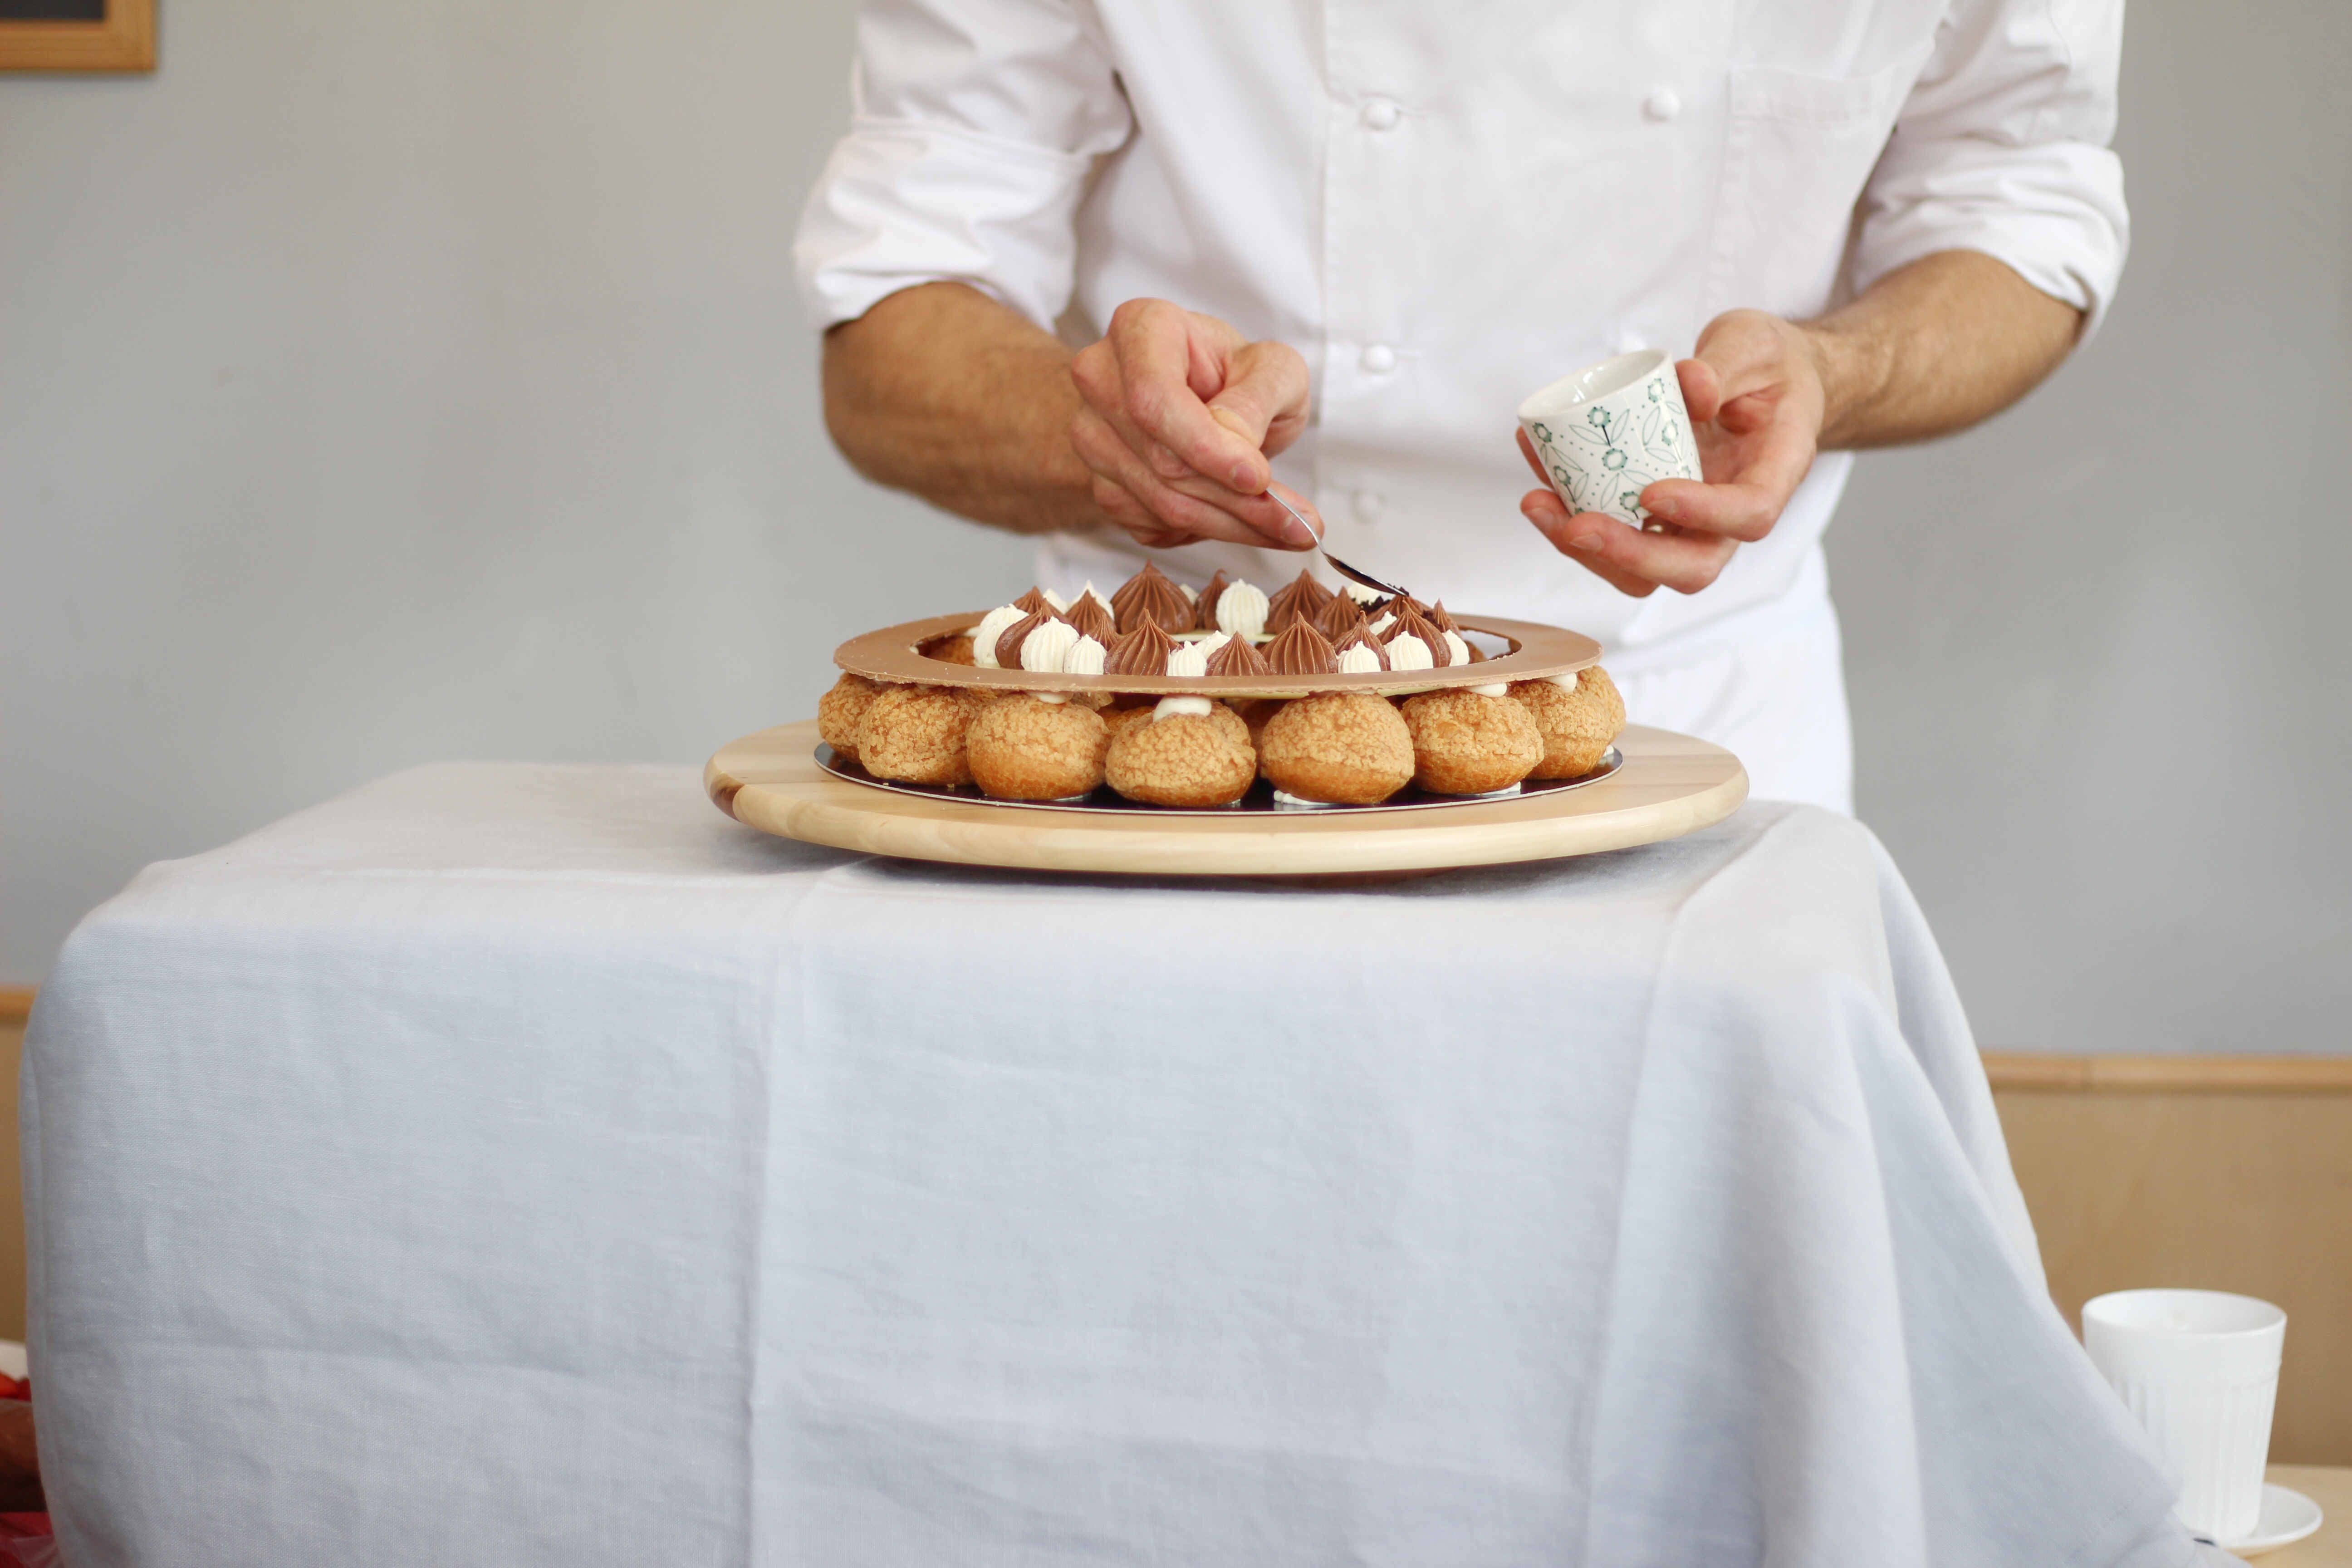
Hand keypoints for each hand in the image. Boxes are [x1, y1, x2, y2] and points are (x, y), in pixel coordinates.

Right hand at [1069, 298, 1322, 550]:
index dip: (1206, 447)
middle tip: (1298, 522)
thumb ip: (1259, 395)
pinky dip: (1209, 532)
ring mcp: (1094, 437)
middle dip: (1236, 500)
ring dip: (1232, 525)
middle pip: (1162, 461)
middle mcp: (1102, 381)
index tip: (1258, 477)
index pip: (1155, 399)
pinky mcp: (1104, 485)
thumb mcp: (1274, 367)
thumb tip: (1237, 443)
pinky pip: (1155, 525)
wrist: (1208, 395)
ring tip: (1288, 528)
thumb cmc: (1239, 373)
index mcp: (1140, 329)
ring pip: (1161, 503)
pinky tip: (1245, 520)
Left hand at [1519, 309, 1826, 595]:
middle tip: (1576, 524)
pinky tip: (1537, 474)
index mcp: (1777, 471)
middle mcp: (1734, 512)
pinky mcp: (1655, 514)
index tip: (1651, 492)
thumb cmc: (1767, 364)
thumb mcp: (1753, 343)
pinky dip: (1571, 510)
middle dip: (1629, 555)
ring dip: (1587, 550)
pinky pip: (1616, 530)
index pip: (1750, 513)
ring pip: (1645, 569)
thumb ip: (1724, 362)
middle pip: (1692, 567)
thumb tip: (1689, 386)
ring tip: (1538, 504)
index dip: (1703, 514)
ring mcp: (1693, 521)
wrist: (1762, 379)